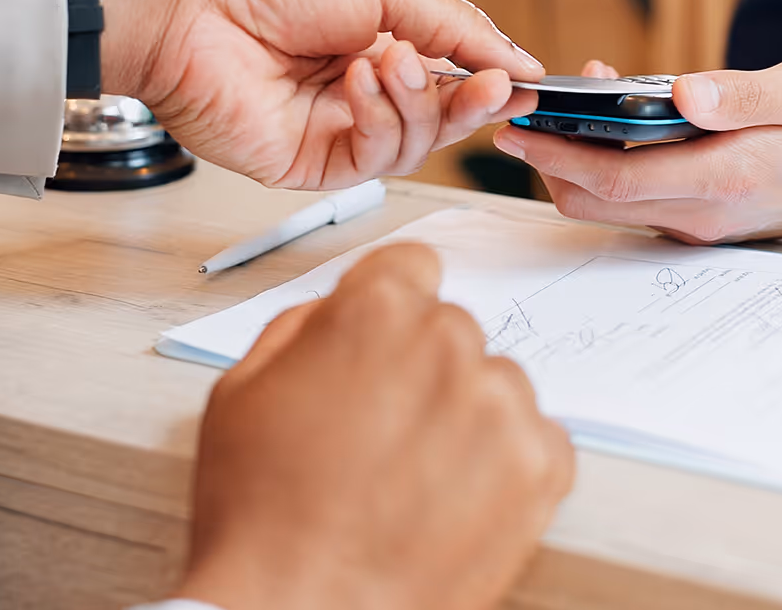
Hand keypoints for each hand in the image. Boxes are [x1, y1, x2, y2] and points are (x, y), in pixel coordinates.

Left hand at [96, 0, 541, 188]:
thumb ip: (457, 27)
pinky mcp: (307, 163)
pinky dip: (377, 121)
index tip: (526, 80)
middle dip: (470, 101)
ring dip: (415, 103)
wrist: (191, 0)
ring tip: (385, 60)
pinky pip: (371, 161)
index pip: (454, 76)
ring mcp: (335, 129)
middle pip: (442, 120)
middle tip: (490, 83)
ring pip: (415, 145)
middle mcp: (361, 90)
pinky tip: (358, 82)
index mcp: (380, 40)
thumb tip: (520, 62)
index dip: (491, 81)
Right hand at [174, 244, 574, 609]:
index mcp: (376, 310)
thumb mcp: (242, 392)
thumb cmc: (262, 515)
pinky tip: (450, 499)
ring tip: (412, 477)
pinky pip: (536, 439)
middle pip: (451, 330)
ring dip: (464, 417)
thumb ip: (301, 328)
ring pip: (494, 385)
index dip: (390, 306)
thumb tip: (339, 312)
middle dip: (421, 369)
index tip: (386, 340)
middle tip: (380, 431)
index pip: (412, 266)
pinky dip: (504, 465)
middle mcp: (449, 344)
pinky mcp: (540, 467)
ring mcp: (501, 406)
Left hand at [496, 56, 781, 242]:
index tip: (518, 125)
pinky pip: (642, 197)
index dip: (558, 155)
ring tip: (576, 96)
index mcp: (729, 177)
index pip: (617, 177)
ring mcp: (705, 220)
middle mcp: (708, 211)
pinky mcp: (707, 215)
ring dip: (581, 157)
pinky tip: (619, 114)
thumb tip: (685, 93)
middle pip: (598, 200)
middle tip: (526, 108)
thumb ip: (748, 95)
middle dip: (551, 159)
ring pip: (615, 202)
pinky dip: (613, 161)